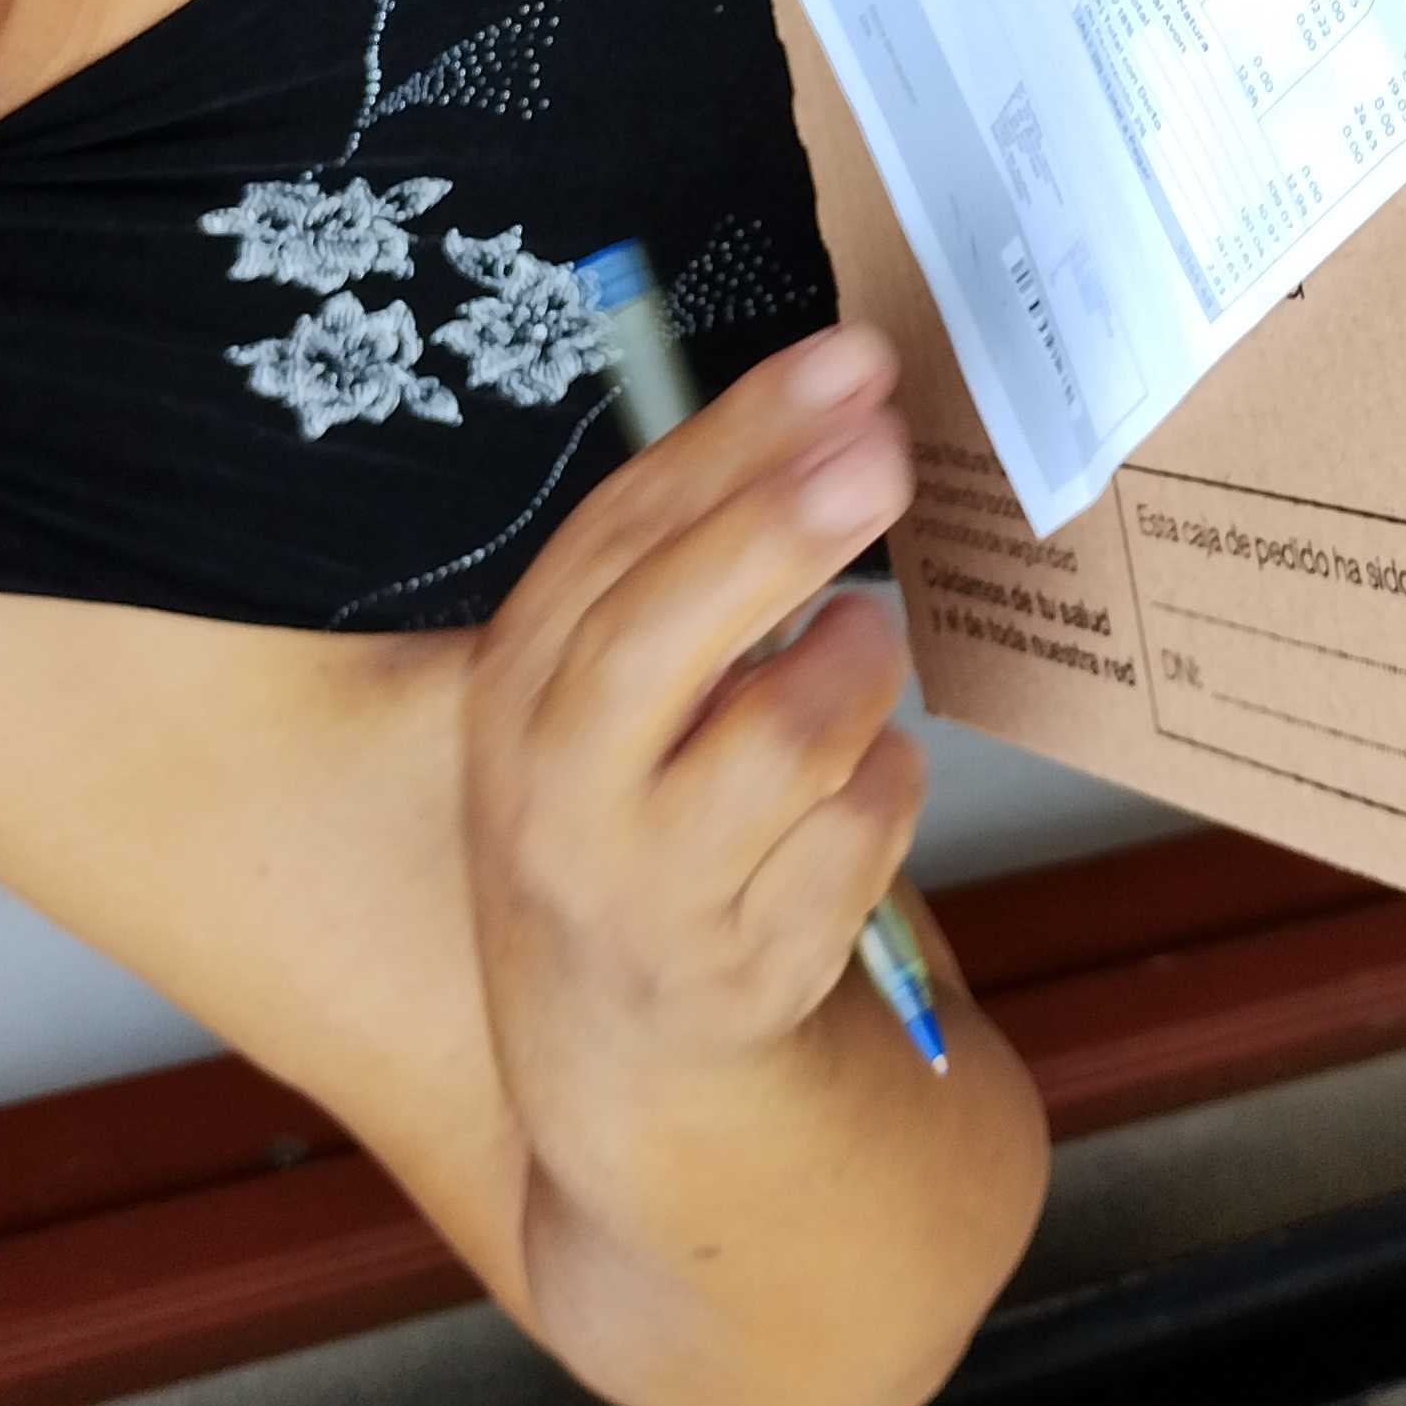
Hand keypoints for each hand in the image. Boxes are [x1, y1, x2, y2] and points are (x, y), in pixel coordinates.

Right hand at [462, 329, 924, 1186]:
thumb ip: (686, 556)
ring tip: (862, 658)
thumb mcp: (608, 681)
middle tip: (886, 457)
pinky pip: (861, 835)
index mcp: (519, 680)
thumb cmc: (633, 803)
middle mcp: (554, 787)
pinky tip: (856, 788)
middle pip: (669, 631)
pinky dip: (887, 789)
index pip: (624, 529)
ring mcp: (641, 889)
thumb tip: (835, 400)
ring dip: (860, 674)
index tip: (850, 362)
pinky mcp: (737, 972)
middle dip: (782, 532)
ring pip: (790, 736)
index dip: (743, 434)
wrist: (615, 1043)